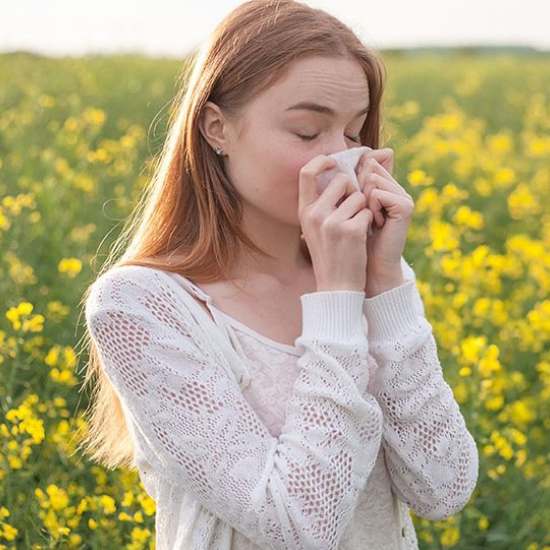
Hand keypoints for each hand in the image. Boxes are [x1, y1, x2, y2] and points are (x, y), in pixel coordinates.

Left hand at [355, 148, 414, 295]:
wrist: (369, 265)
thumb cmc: (356, 238)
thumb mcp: (350, 207)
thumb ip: (351, 183)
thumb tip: (350, 157)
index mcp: (386, 186)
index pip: (367, 164)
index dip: (355, 183)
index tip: (356, 208)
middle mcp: (396, 188)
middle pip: (368, 170)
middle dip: (358, 193)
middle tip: (364, 216)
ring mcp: (403, 195)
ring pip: (372, 180)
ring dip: (363, 202)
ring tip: (371, 221)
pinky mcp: (405, 205)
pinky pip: (377, 193)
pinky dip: (371, 209)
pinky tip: (377, 224)